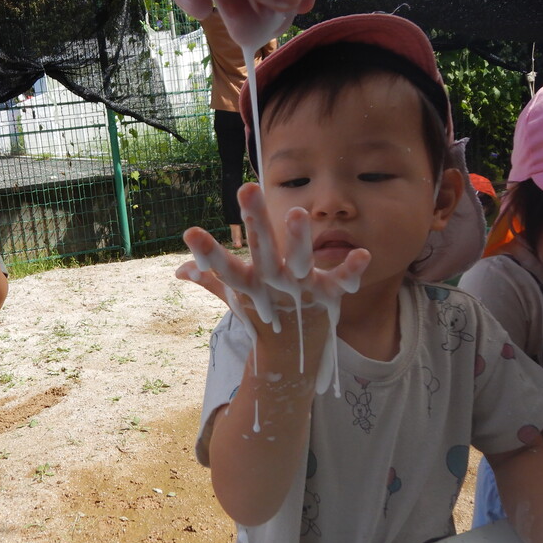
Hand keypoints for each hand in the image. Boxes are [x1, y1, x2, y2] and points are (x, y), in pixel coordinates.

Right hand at [177, 183, 368, 388]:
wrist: (294, 354)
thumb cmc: (263, 313)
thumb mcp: (236, 296)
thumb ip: (210, 279)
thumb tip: (180, 270)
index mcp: (248, 284)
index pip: (223, 266)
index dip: (206, 252)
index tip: (190, 232)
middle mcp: (273, 284)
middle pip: (262, 252)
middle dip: (255, 220)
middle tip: (247, 187)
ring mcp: (301, 289)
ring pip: (299, 261)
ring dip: (298, 239)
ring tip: (297, 212)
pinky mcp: (329, 294)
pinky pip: (343, 281)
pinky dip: (352, 270)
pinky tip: (363, 253)